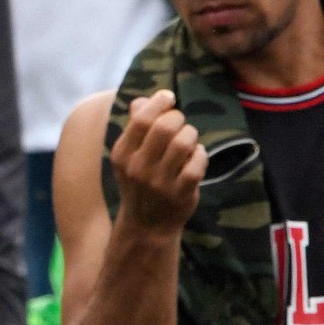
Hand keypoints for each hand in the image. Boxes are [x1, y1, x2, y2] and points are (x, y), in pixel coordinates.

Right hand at [111, 90, 208, 238]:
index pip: (142, 118)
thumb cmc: (140, 182)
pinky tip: (196, 158)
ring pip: (184, 142)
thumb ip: (135, 126)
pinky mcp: (180, 194)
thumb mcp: (130, 156)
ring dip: (191, 135)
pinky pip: (197, 162)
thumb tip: (142, 100)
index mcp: (122, 154)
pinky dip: (201, 154)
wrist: (147, 226)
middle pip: (165, 126)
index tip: (169, 98)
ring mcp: (160, 183)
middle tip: (180, 125)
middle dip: (178, 118)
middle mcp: (138, 168)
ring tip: (189, 142)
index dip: (159, 102)